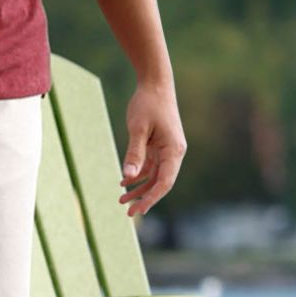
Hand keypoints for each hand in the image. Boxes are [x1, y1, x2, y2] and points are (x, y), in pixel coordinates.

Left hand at [119, 82, 185, 217]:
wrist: (155, 83)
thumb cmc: (148, 104)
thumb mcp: (138, 129)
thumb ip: (134, 153)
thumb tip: (128, 177)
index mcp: (174, 150)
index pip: (165, 181)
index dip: (152, 198)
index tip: (138, 210)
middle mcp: (174, 152)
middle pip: (161, 182)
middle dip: (145, 198)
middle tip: (128, 213)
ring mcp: (167, 149)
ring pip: (154, 176)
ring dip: (139, 188)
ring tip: (121, 199)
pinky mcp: (159, 145)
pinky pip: (150, 166)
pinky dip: (138, 174)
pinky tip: (124, 181)